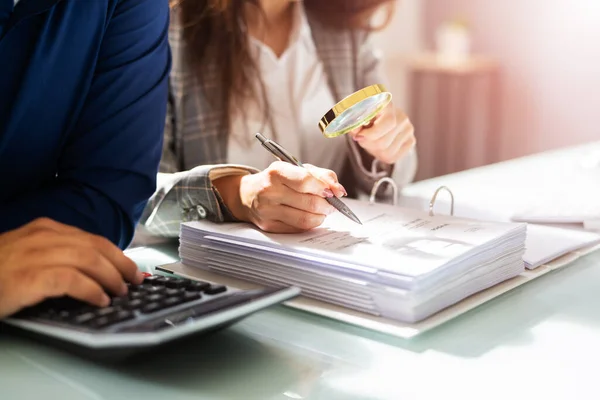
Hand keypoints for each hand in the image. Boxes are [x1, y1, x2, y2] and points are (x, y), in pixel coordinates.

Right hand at [0, 218, 143, 318]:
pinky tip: (99, 300)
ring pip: (90, 260)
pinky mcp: (29, 276)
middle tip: (134, 282)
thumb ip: (59, 254)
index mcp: (45, 229)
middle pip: (97, 247)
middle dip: (121, 266)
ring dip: (111, 278)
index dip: (119, 255)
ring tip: (119, 293)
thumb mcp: (29, 254)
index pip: (94, 239)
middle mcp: (43, 236)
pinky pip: (72, 280)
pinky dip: (92, 290)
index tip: (133, 269)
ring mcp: (36, 254)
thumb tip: (97, 268)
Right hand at [214, 161, 345, 232]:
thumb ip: (321, 175)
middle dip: (328, 205)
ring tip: (323, 211)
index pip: (305, 181)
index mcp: (276, 172)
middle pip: (309, 202)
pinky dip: (310, 224)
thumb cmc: (277, 180)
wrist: (249, 194)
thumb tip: (339, 190)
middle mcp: (269, 191)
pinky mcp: (269, 225)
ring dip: (321, 216)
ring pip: (305, 219)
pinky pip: (298, 228)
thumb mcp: (297, 169)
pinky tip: (310, 217)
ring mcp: (267, 210)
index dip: (324, 187)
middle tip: (332, 204)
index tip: (332, 191)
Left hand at [349, 103, 415, 164]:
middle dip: (368, 144)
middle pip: (383, 142)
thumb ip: (354, 124)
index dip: (372, 134)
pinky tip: (379, 146)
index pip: (388, 122)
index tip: (359, 136)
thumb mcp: (355, 118)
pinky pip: (393, 157)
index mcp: (388, 104)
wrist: (378, 117)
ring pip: (387, 153)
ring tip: (371, 142)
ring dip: (374, 151)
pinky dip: (382, 155)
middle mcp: (402, 116)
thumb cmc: (364, 117)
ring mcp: (408, 129)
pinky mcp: (411, 141)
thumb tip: (357, 132)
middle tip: (362, 139)